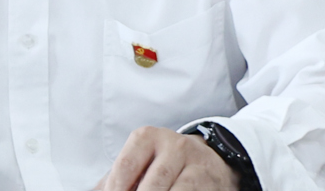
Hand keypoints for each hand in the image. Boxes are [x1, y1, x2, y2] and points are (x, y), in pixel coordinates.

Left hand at [95, 126, 239, 190]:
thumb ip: (114, 181)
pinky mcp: (210, 182)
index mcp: (147, 137)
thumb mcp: (139, 164)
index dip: (115, 190)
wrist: (207, 161)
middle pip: (151, 186)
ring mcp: (195, 164)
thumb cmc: (161, 166)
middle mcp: (173, 145)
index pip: (125, 167)